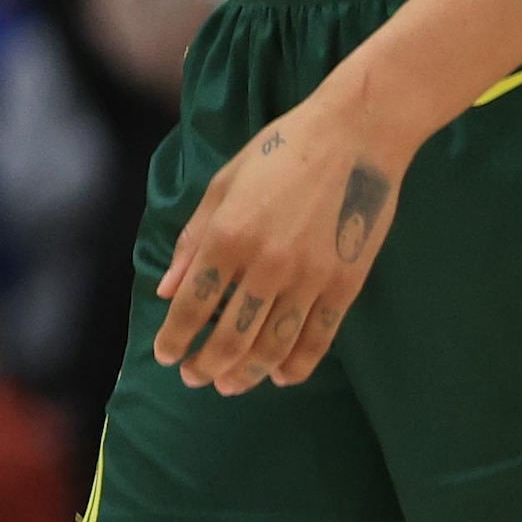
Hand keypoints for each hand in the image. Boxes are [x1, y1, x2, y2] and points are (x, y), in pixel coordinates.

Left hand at [151, 73, 412, 392]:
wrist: (356, 136)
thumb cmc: (280, 152)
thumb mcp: (223, 184)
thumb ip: (193, 239)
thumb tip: (167, 288)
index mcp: (228, 236)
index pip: (192, 304)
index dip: (176, 337)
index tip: (166, 356)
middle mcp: (265, 264)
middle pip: (231, 334)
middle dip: (207, 364)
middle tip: (195, 378)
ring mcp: (309, 278)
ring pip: (273, 345)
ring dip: (247, 372)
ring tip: (229, 385)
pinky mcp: (345, 284)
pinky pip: (318, 337)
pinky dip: (298, 364)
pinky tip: (281, 376)